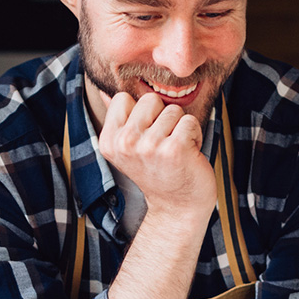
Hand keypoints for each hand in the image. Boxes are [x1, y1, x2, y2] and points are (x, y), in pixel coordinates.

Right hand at [95, 92, 216, 224]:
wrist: (177, 207)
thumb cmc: (158, 171)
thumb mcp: (130, 146)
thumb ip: (119, 118)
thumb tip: (103, 91)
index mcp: (109, 141)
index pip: (123, 98)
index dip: (142, 113)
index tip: (146, 135)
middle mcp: (125, 143)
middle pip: (150, 99)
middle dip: (163, 116)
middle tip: (164, 143)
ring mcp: (149, 146)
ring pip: (173, 110)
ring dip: (180, 128)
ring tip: (176, 150)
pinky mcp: (174, 149)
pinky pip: (190, 121)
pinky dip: (195, 135)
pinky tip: (188, 154)